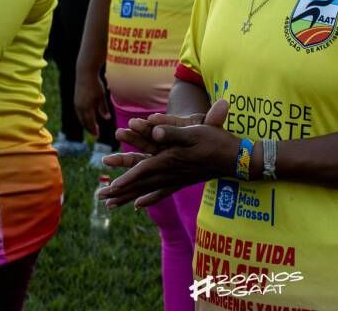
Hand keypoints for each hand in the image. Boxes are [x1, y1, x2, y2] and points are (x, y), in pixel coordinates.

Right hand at [74, 71, 110, 137]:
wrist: (85, 73)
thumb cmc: (95, 84)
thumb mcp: (101, 96)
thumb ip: (103, 108)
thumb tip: (107, 118)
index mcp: (86, 108)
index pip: (90, 123)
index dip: (93, 130)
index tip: (97, 135)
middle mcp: (79, 107)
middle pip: (84, 122)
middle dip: (89, 128)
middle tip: (95, 133)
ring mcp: (76, 104)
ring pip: (80, 117)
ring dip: (86, 123)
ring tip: (91, 126)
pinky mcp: (76, 100)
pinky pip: (79, 112)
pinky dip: (83, 117)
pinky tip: (88, 117)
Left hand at [99, 100, 233, 209]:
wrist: (236, 158)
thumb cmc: (217, 141)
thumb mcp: (196, 131)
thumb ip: (173, 132)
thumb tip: (155, 133)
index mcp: (171, 159)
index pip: (144, 170)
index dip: (127, 178)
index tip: (111, 187)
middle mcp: (171, 173)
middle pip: (141, 184)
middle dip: (120, 191)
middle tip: (102, 198)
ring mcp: (177, 179)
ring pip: (147, 190)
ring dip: (128, 197)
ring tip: (111, 205)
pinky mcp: (182, 181)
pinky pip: (162, 192)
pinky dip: (149, 198)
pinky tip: (139, 205)